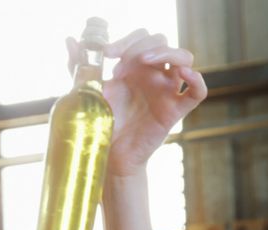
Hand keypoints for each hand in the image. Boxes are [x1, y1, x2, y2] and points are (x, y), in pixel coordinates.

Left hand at [66, 30, 207, 176]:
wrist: (108, 153)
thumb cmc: (102, 122)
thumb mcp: (89, 91)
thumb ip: (80, 67)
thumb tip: (70, 41)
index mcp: (135, 67)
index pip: (143, 37)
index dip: (128, 39)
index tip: (107, 53)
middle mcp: (153, 75)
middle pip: (162, 42)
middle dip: (141, 44)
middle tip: (119, 60)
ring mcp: (166, 91)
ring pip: (184, 57)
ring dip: (167, 52)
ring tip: (144, 60)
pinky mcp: (174, 111)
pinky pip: (197, 92)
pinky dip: (196, 80)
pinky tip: (183, 75)